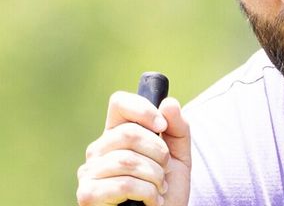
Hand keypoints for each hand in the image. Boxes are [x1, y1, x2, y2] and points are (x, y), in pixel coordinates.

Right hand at [76, 91, 190, 205]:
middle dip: (158, 152)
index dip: (143, 109)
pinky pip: (124, 184)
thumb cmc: (167, 188)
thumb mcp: (180, 154)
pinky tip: (152, 201)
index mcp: (117, 134)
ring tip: (160, 188)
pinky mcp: (88, 195)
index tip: (163, 126)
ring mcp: (89, 172)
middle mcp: (98, 150)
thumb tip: (168, 102)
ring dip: (155, 176)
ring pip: (127, 160)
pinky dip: (148, 193)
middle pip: (128, 133)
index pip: (119, 103)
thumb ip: (178, 127)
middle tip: (165, 170)